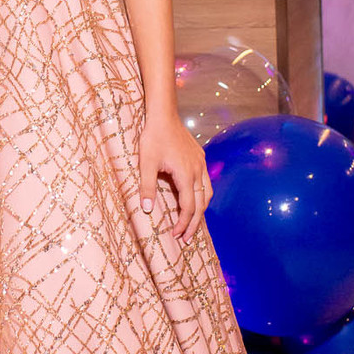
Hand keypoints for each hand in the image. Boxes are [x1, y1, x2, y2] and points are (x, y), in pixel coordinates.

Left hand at [138, 111, 212, 238]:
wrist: (163, 115)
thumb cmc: (153, 138)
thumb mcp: (146, 163)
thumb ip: (147, 187)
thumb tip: (147, 210)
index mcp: (185, 174)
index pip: (188, 206)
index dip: (184, 223)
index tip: (176, 234)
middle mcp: (197, 171)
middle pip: (201, 204)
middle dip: (194, 223)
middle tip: (187, 239)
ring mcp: (201, 164)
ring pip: (207, 193)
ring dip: (201, 210)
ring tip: (193, 224)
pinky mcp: (200, 158)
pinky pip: (206, 182)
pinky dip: (202, 196)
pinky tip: (194, 200)